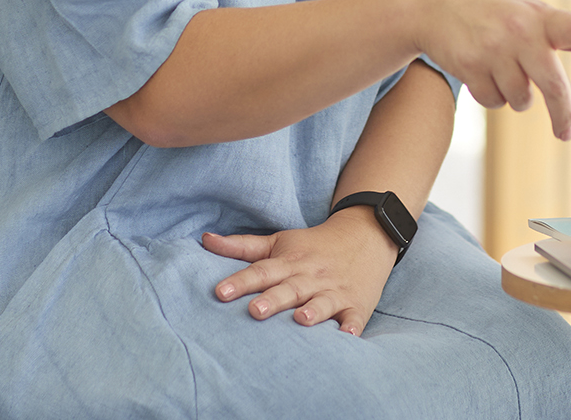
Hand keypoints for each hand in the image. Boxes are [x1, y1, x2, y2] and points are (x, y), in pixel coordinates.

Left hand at [202, 209, 398, 335]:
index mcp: (289, 262)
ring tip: (300, 320)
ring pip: (322, 301)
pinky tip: (346, 335)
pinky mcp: (355, 304)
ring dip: (313, 310)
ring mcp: (334, 290)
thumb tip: (204, 240)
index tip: (220, 292)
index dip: (241, 281)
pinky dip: (351, 326)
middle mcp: (310, 276)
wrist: (365, 235)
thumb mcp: (278, 241)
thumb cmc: (312, 245)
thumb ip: (241, 246)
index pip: (262, 271)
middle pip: (290, 288)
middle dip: (273, 299)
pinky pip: (354, 316)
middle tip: (255, 311)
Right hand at [400, 0, 570, 141]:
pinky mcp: (470, 67)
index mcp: (539, 17)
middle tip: (566, 132)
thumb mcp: (525, 10)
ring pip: (520, 100)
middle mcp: (519, 32)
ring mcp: (494, 50)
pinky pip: (493, 101)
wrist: (432, 6)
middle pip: (553, 86)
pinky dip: (491, 96)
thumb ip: (561, 30)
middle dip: (563, 114)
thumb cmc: (490, 10)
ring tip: (502, 71)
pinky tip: (481, 72)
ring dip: (516, 96)